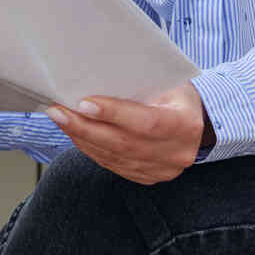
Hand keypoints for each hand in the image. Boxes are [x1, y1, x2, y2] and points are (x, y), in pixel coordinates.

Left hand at [47, 83, 210, 184]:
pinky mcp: (148, 177)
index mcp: (185, 125)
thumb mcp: (168, 82)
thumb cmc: (176, 94)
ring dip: (82, 138)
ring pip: (114, 157)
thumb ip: (138, 84)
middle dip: (84, 127)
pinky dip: (91, 148)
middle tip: (57, 111)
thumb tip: (94, 77)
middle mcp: (176, 153)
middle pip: (123, 144)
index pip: (146, 122)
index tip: (83, 103)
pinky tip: (75, 133)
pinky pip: (113, 165)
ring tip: (60, 118)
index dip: (114, 114)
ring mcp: (162, 170)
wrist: (198, 122)